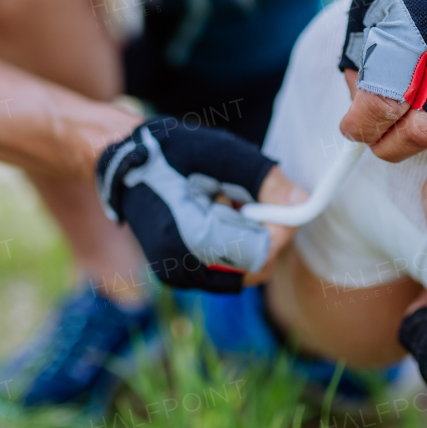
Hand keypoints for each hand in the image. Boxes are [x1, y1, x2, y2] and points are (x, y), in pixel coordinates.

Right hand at [96, 118, 305, 292]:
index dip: (280, 228)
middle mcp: (183, 268)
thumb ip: (264, 180)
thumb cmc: (170, 152)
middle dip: (265, 234)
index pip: (259, 255)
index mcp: (189, 240)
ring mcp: (181, 275)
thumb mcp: (221, 154)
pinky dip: (236, 244)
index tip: (283, 201)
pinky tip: (217, 215)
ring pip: (244, 271)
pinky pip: (228, 269)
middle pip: (255, 268)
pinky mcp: (182, 274)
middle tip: (248, 198)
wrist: (123, 162)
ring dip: (250, 238)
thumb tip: (303, 203)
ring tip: (228, 204)